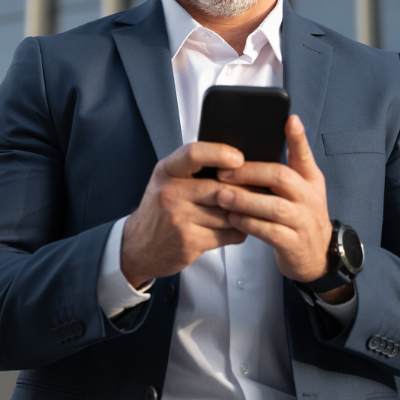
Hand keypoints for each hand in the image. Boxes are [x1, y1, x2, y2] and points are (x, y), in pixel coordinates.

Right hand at [121, 142, 247, 288]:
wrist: (138, 246)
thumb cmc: (160, 209)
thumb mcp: (167, 180)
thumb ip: (194, 169)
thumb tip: (237, 163)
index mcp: (166, 171)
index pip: (194, 154)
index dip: (220, 153)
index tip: (239, 158)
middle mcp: (169, 193)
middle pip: (219, 188)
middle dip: (243, 190)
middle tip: (261, 189)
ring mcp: (178, 219)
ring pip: (227, 213)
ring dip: (243, 213)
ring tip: (252, 210)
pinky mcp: (189, 242)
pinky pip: (226, 234)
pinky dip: (238, 231)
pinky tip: (238, 227)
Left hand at [215, 115, 351, 301]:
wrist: (316, 255)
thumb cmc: (300, 215)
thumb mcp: (302, 188)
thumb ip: (285, 167)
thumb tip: (267, 140)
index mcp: (310, 180)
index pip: (304, 154)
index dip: (297, 137)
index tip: (289, 119)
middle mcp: (309, 197)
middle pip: (282, 177)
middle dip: (250, 172)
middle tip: (223, 172)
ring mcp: (303, 221)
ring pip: (274, 207)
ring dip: (245, 200)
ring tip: (222, 195)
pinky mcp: (293, 243)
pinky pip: (270, 232)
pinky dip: (249, 224)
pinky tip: (232, 218)